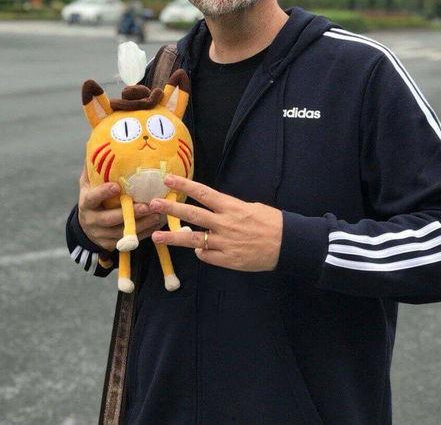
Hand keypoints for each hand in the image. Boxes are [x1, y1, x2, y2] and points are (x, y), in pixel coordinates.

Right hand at [77, 166, 164, 251]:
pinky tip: (158, 223)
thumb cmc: (93, 198)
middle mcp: (92, 220)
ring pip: (123, 232)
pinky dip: (146, 232)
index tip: (117, 186)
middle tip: (146, 205)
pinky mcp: (111, 245)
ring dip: (142, 224)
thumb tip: (99, 144)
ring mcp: (101, 235)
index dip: (103, 193)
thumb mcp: (88, 183)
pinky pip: (131, 240)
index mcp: (86, 203)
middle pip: (110, 219)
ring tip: (158, 214)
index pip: (93, 198)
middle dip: (130, 213)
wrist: (86, 227)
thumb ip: (93, 167)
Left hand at [149, 175, 282, 271]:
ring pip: (193, 239)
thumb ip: (229, 209)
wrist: (288, 244)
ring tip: (156, 236)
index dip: (184, 185)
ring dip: (173, 237)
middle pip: (192, 214)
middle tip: (152, 204)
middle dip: (171, 209)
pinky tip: (199, 250)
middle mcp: (225, 223)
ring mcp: (224, 243)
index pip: (203, 193)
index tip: (169, 180)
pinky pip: (206, 255)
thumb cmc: (271, 222)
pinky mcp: (227, 260)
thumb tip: (213, 210)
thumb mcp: (250, 207)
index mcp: (231, 206)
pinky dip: (201, 252)